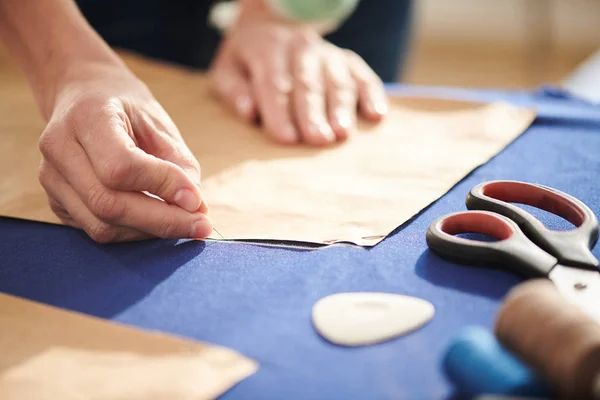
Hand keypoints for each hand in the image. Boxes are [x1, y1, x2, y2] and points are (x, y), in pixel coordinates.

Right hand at [37, 62, 211, 242]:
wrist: (83, 97)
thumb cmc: (127, 109)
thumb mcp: (159, 122)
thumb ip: (178, 162)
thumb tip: (194, 207)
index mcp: (87, 117)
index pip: (120, 166)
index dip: (162, 187)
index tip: (197, 200)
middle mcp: (59, 148)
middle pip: (109, 204)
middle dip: (162, 221)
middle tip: (201, 225)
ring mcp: (51, 178)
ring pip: (102, 225)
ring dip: (150, 231)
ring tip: (184, 222)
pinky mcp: (55, 201)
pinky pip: (97, 230)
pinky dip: (134, 232)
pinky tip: (157, 221)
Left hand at [210, 16, 387, 145]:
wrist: (274, 25)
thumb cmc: (248, 60)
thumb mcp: (228, 69)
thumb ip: (234, 90)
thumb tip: (249, 112)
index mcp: (267, 49)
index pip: (274, 84)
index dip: (280, 112)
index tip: (286, 138)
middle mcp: (300, 48)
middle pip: (308, 83)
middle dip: (313, 113)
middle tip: (318, 140)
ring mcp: (327, 53)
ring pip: (337, 80)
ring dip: (342, 107)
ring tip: (343, 133)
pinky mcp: (348, 60)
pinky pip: (363, 75)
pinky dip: (372, 95)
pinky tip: (376, 116)